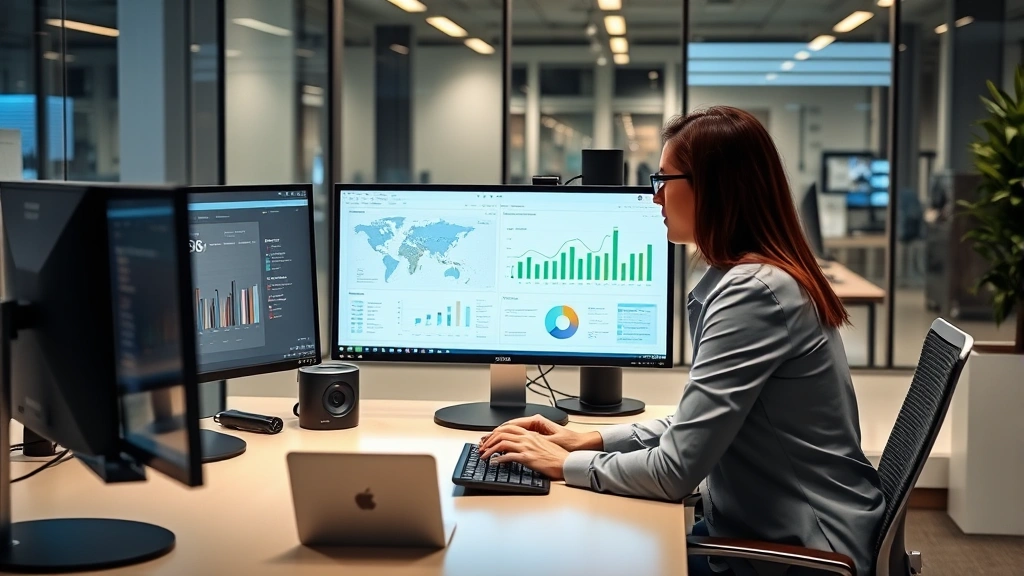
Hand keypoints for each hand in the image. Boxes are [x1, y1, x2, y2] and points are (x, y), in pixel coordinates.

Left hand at [480, 414, 600, 452]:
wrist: (568, 463)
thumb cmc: (558, 456)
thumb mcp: (543, 444)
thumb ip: (531, 442)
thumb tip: (520, 446)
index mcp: (531, 434)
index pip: (509, 428)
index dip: (496, 432)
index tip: (488, 439)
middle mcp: (528, 438)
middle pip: (502, 433)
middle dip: (489, 439)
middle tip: (482, 447)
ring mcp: (527, 447)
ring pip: (503, 443)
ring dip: (490, 449)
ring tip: (484, 456)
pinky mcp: (528, 458)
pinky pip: (509, 456)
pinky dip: (499, 459)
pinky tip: (494, 462)